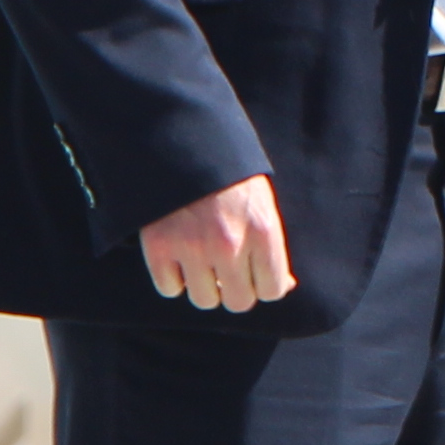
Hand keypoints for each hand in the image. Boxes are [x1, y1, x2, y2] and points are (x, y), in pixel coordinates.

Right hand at [139, 175, 294, 312]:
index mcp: (262, 230)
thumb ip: (271, 246)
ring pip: (204, 300)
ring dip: (203, 286)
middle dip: (235, 289)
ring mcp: (192, 247)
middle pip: (239, 302)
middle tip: (226, 269)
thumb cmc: (229, 177)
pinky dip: (172, 278)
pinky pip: (169, 289)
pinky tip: (177, 257)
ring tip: (201, 262)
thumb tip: (285, 286)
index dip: (264, 283)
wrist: (182, 142)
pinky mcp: (159, 247)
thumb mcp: (261, 204)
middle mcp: (229, 244)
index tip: (254, 271)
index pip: (273, 290)